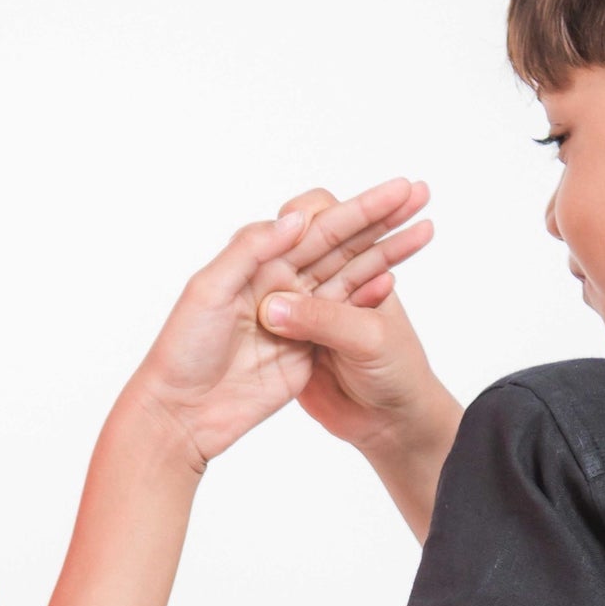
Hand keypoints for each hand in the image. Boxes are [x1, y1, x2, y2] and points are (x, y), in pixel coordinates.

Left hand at [135, 180, 432, 466]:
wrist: (182, 415)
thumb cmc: (184, 350)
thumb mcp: (209, 291)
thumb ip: (251, 250)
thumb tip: (297, 218)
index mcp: (257, 262)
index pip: (317, 226)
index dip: (357, 208)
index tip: (394, 190)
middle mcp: (280, 284)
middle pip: (339, 244)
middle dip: (379, 219)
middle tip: (419, 194)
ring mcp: (297, 317)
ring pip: (348, 275)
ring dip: (385, 252)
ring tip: (422, 229)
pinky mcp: (304, 351)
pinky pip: (342, 318)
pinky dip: (369, 297)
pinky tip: (395, 278)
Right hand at [254, 185, 460, 537]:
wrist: (391, 425)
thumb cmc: (396, 373)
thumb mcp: (366, 339)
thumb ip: (322, 319)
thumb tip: (272, 305)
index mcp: (359, 267)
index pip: (328, 219)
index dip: (306, 213)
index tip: (291, 221)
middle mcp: (328, 283)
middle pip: (298, 242)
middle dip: (275, 235)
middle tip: (265, 235)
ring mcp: (304, 313)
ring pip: (277, 280)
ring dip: (264, 278)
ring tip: (255, 285)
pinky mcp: (287, 344)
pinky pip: (268, 320)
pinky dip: (261, 314)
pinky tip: (258, 315)